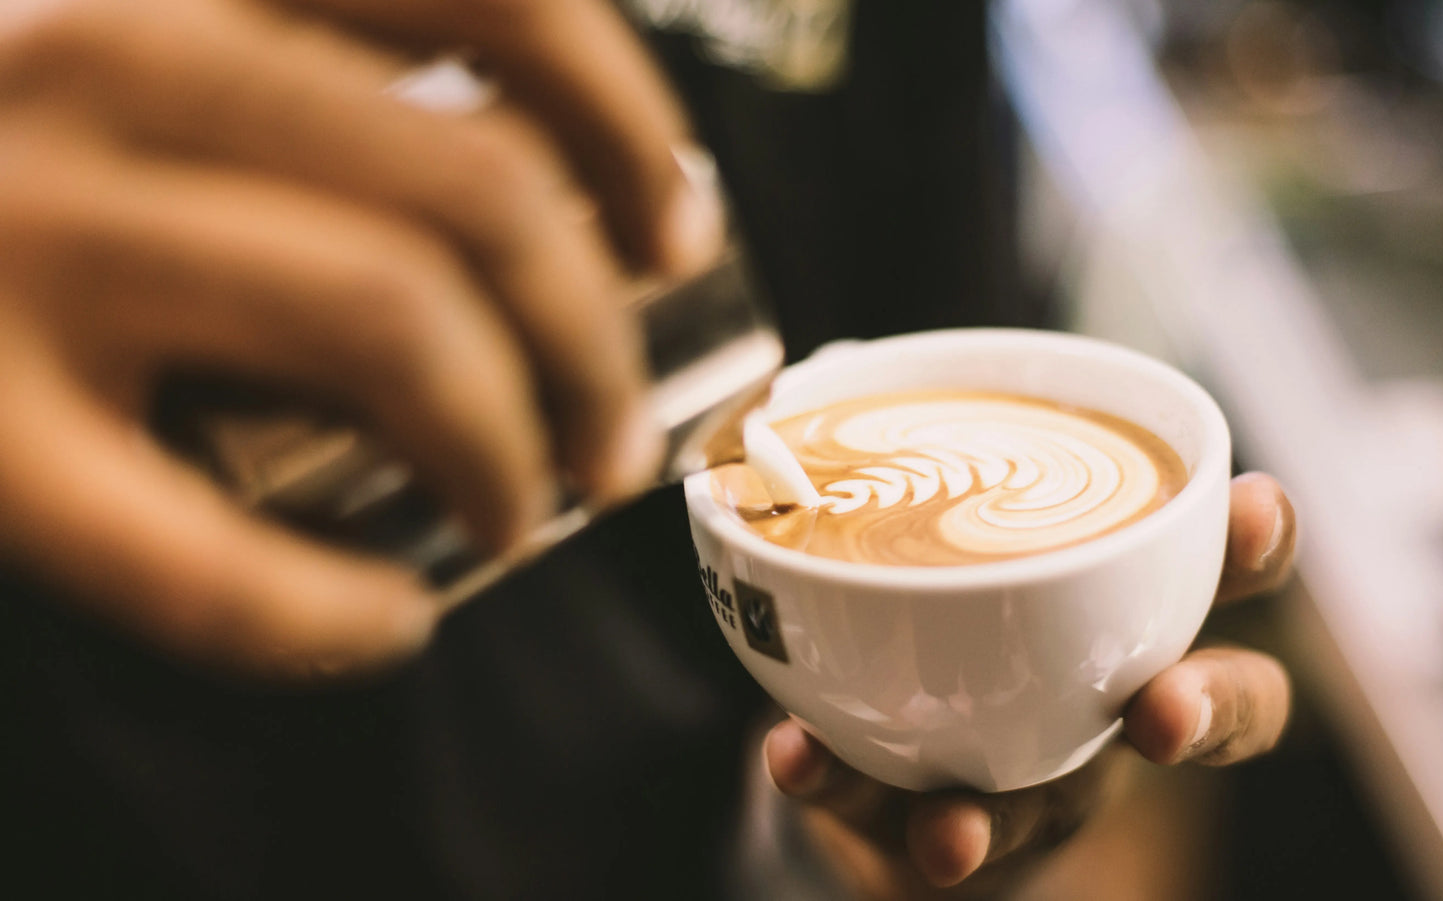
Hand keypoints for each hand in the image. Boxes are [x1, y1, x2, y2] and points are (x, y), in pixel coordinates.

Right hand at [0, 0, 721, 678]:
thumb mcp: (120, 36)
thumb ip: (281, 59)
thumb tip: (530, 175)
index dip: (625, 118)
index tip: (675, 227)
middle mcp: (94, 52)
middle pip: (476, 188)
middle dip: (597, 336)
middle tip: (617, 429)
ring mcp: (13, 233)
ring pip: (389, 325)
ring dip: (512, 444)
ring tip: (531, 506)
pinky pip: (198, 558)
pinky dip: (328, 613)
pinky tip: (384, 626)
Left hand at [764, 473, 1296, 898]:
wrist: (880, 760)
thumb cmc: (942, 615)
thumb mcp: (945, 526)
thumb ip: (909, 457)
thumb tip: (828, 369)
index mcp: (1131, 610)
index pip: (1225, 574)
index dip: (1256, 544)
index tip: (1253, 503)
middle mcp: (1106, 703)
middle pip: (1208, 714)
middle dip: (1205, 710)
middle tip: (1163, 711)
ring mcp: (1035, 786)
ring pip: (1044, 814)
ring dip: (994, 820)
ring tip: (949, 830)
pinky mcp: (940, 837)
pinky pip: (893, 826)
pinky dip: (842, 787)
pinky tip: (797, 758)